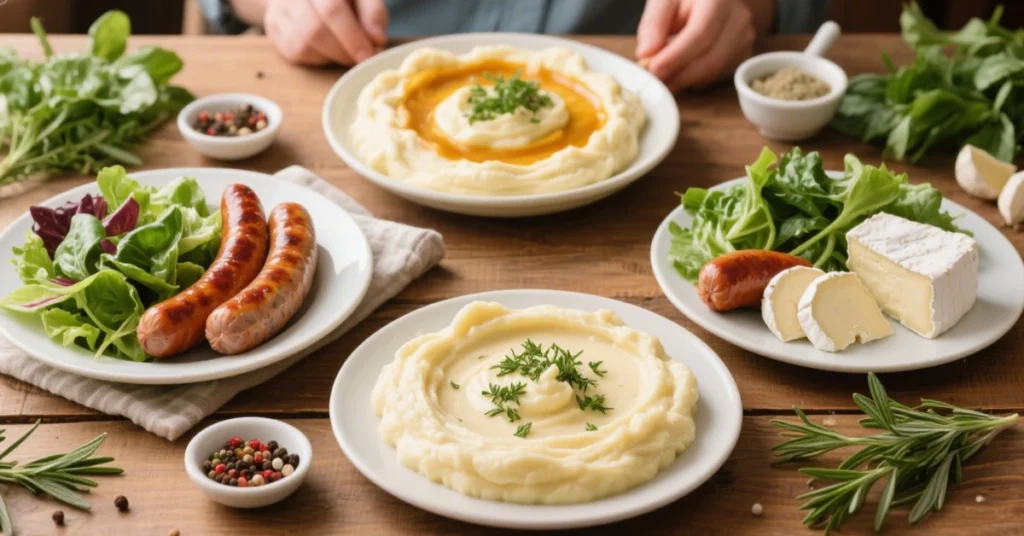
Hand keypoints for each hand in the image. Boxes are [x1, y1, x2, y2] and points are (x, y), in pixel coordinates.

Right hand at [264, 0, 387, 65]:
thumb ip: (373, 14)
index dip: (352, 36)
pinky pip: (296, 52)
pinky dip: (318, 58)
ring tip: (347, 53)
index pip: (332, 9)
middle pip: (315, 29)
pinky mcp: (274, 28)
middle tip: (360, 60)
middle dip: (343, 51)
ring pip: (304, 44)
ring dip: (332, 56)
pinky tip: (328, 50)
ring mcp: (280, 9)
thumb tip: (377, 39)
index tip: (367, 55)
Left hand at [636, 0, 755, 90]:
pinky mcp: (743, 53)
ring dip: (685, 80)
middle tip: (654, 80)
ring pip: (714, 71)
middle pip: (711, 58)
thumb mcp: (663, 0)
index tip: (654, 69)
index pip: (701, 33)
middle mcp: (738, 18)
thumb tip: (646, 53)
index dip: (676, 56)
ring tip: (663, 76)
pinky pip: (717, 75)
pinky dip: (696, 80)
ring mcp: (745, 37)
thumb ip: (653, 23)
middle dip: (679, 75)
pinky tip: (680, 71)